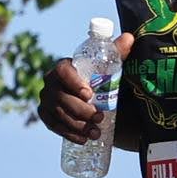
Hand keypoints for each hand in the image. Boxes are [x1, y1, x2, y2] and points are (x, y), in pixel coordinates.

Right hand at [37, 22, 129, 144]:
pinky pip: (54, 126)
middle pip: (61, 98)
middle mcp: (50, 82)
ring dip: (77, 125)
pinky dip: (69, 134)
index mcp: (63, 67)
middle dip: (81, 110)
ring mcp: (47, 100)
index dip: (73, 82)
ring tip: (96, 132)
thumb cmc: (100, 79)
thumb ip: (117, 52)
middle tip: (99, 117)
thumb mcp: (109, 67)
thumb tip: (129, 38)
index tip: (89, 94)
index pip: (63, 72)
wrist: (91, 98)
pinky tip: (83, 140)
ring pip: (59, 114)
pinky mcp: (46, 115)